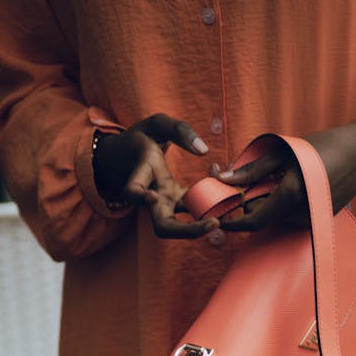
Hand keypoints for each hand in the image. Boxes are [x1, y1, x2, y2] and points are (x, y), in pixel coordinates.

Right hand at [93, 114, 219, 238]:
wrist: (130, 156)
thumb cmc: (143, 138)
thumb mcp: (156, 124)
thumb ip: (179, 130)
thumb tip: (204, 151)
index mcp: (142, 173)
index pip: (132, 189)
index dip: (139, 196)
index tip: (154, 196)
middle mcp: (153, 195)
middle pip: (163, 226)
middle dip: (188, 231)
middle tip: (215, 223)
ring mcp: (165, 203)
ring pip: (178, 228)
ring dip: (201, 229)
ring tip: (223, 219)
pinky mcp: (176, 203)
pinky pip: (192, 213)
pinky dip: (209, 212)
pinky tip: (226, 207)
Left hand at [214, 100, 355, 232]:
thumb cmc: (323, 146)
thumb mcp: (284, 151)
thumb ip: (252, 169)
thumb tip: (223, 178)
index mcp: (290, 196)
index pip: (252, 220)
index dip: (231, 220)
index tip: (215, 214)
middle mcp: (300, 215)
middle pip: (261, 216)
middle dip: (245, 201)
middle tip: (234, 177)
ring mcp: (310, 221)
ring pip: (274, 216)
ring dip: (264, 200)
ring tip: (269, 175)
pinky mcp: (316, 221)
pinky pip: (288, 215)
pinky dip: (280, 202)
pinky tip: (288, 183)